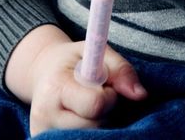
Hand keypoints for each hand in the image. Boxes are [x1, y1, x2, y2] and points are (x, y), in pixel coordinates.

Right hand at [29, 39, 145, 136]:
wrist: (43, 74)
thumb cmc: (73, 61)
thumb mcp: (96, 52)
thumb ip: (121, 69)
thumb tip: (141, 95)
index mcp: (55, 87)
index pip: (95, 105)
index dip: (109, 96)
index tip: (105, 86)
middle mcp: (44, 116)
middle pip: (96, 126)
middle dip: (105, 111)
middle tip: (95, 95)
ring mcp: (43, 134)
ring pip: (92, 136)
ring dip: (99, 123)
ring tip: (87, 106)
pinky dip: (90, 130)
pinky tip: (82, 118)